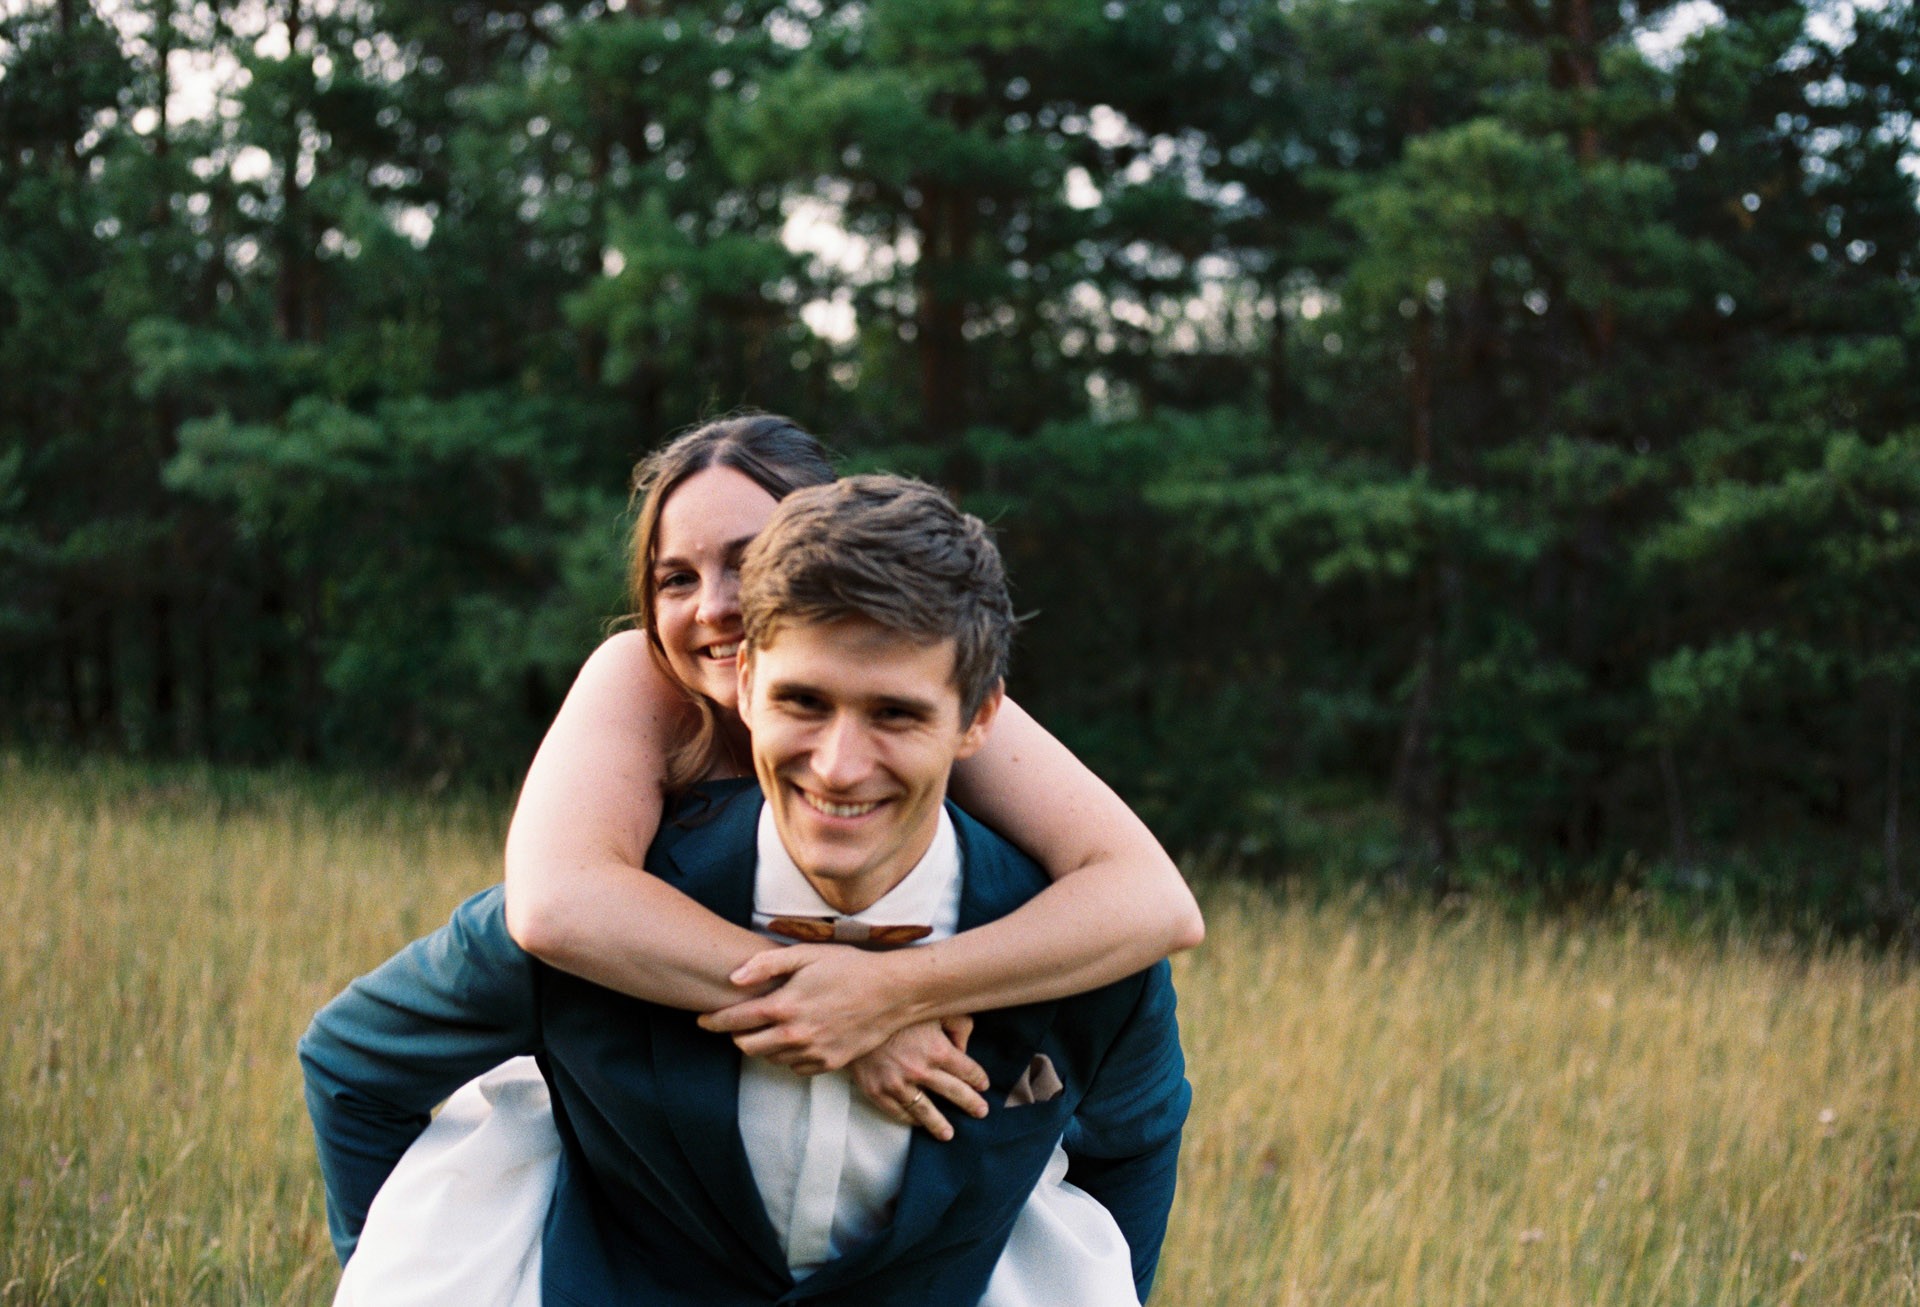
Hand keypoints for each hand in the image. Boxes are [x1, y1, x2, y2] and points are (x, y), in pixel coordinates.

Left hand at [697, 944, 922, 1072]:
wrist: (892, 992)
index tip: (702, 1020)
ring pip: (770, 1058)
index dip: (714, 1021)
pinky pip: (795, 1066)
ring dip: (763, 1045)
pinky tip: (795, 1038)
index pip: (735, 1021)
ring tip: (771, 1027)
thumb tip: (733, 978)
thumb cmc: (849, 967)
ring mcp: (812, 1052)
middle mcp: (794, 1036)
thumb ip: (766, 965)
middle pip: (746, 1047)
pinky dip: (788, 1055)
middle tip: (739, 1023)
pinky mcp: (828, 1064)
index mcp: (784, 1007)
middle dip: (737, 1036)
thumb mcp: (807, 954)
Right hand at [850, 1017, 989, 1140]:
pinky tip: (918, 1123)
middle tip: (981, 1112)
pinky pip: (899, 1113)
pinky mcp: (877, 1092)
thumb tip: (964, 1047)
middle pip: (955, 1094)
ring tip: (949, 1134)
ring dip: (941, 1125)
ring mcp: (898, 1085)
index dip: (978, 1078)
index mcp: (937, 1049)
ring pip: (927, 1112)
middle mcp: (921, 1071)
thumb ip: (957, 1024)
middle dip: (971, 1104)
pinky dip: (911, 1120)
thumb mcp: (932, 1008)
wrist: (851, 1017)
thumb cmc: (895, 1011)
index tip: (982, 1085)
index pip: (968, 1071)